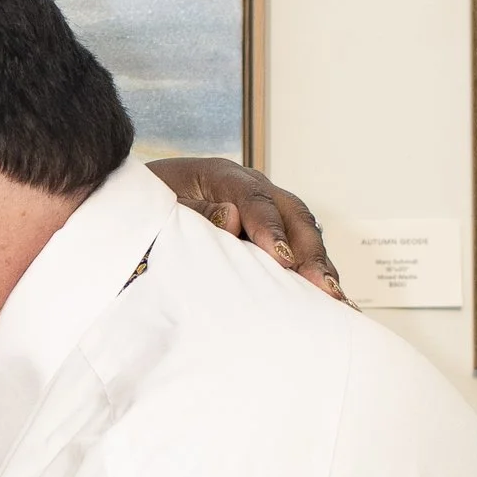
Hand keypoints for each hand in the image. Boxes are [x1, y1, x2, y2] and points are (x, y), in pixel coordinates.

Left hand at [149, 156, 343, 297]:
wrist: (140, 203)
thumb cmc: (150, 206)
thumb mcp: (162, 206)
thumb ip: (194, 213)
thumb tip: (231, 218)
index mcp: (223, 176)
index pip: (254, 200)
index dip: (271, 230)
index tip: (282, 260)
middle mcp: (253, 189)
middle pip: (293, 215)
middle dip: (310, 253)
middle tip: (323, 288)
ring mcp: (266, 209)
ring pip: (304, 232)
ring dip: (320, 264)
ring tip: (335, 299)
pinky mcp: (269, 233)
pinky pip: (299, 249)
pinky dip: (313, 272)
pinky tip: (329, 300)